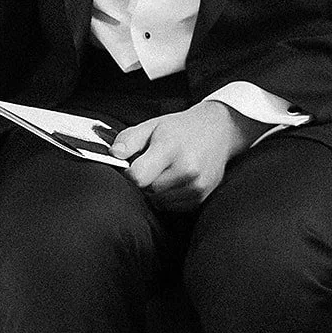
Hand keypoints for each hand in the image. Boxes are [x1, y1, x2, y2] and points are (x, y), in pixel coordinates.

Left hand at [112, 99, 265, 210]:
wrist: (218, 131)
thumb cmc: (180, 129)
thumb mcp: (152, 126)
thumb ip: (129, 140)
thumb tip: (113, 155)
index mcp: (170, 148)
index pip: (139, 176)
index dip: (130, 173)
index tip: (133, 165)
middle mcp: (186, 169)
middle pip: (148, 190)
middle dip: (144, 181)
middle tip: (152, 165)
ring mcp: (196, 185)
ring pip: (159, 201)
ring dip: (155, 191)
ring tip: (165, 170)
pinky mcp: (202, 196)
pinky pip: (172, 206)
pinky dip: (168, 197)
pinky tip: (174, 180)